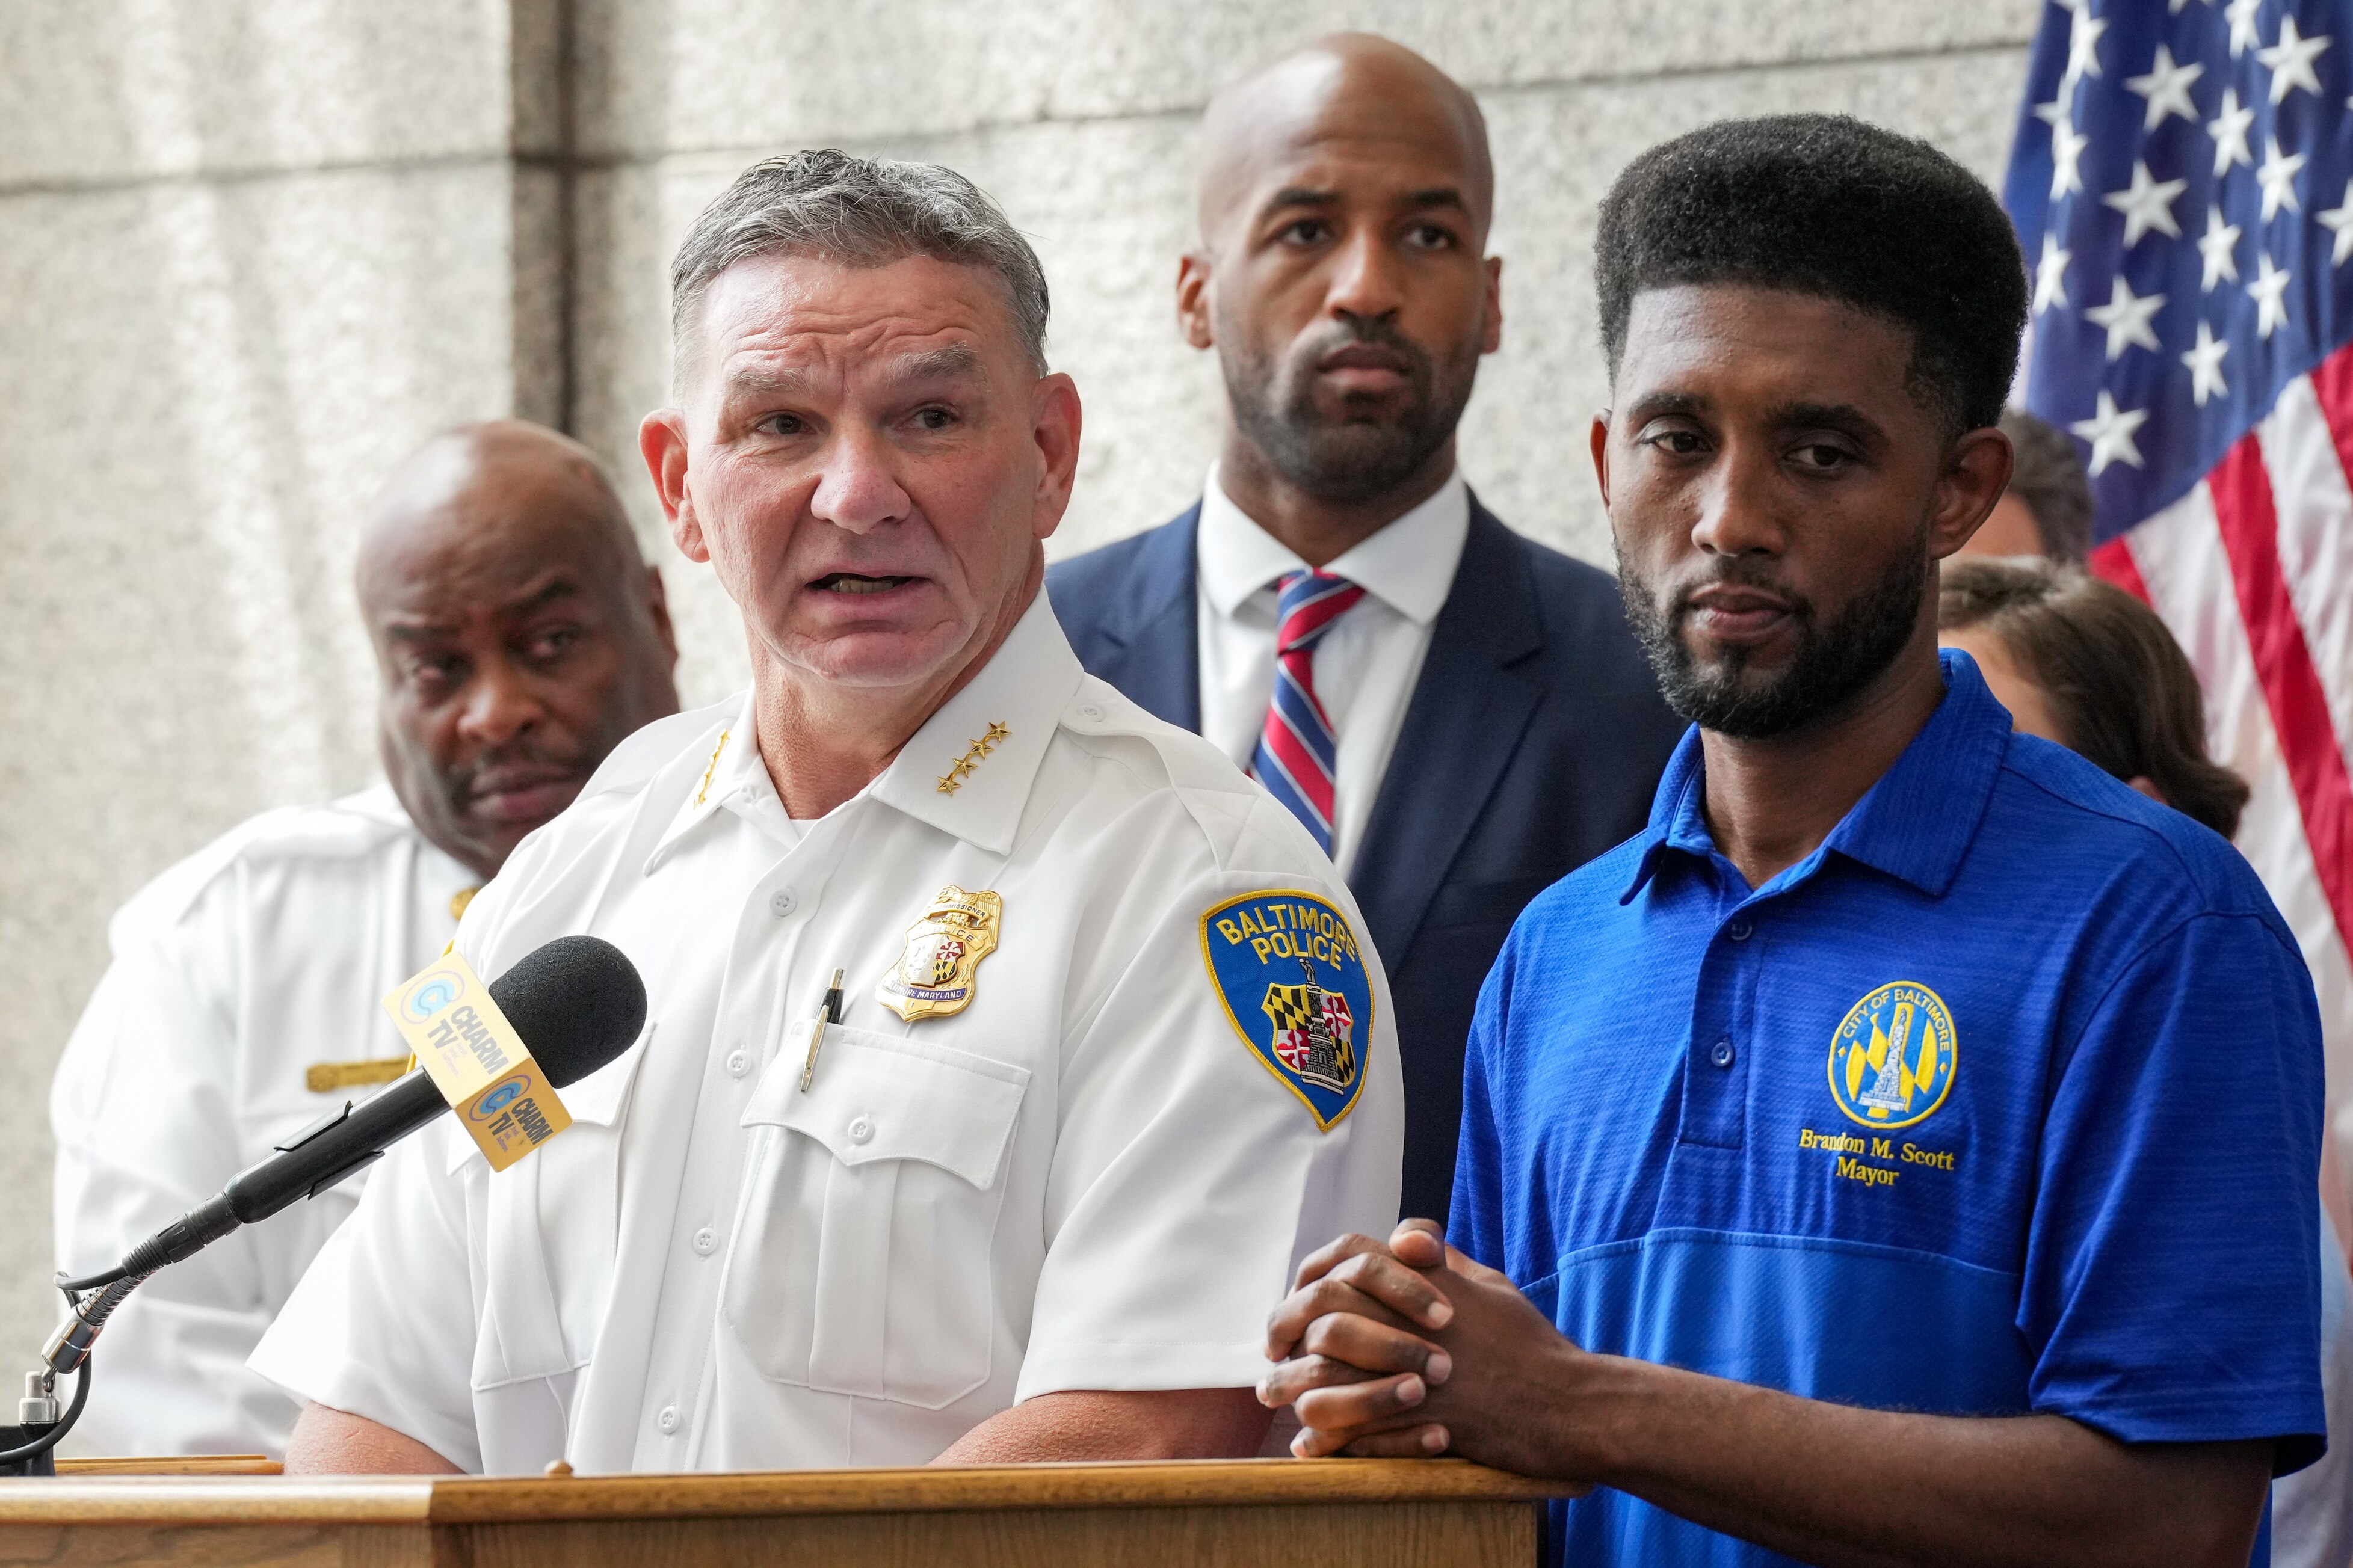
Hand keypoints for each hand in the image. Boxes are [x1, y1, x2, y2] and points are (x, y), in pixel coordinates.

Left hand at [1260, 1220, 1596, 1485]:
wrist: (1569, 1403)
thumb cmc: (1531, 1344)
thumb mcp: (1489, 1285)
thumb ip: (1441, 1260)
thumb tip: (1408, 1236)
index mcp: (1426, 1281)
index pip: (1349, 1255)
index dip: (1313, 1273)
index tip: (1297, 1296)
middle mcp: (1412, 1319)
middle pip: (1324, 1309)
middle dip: (1286, 1327)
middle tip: (1273, 1351)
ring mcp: (1415, 1370)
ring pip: (1328, 1371)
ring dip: (1295, 1386)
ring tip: (1277, 1399)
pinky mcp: (1422, 1421)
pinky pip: (1355, 1429)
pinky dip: (1327, 1438)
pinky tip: (1309, 1446)